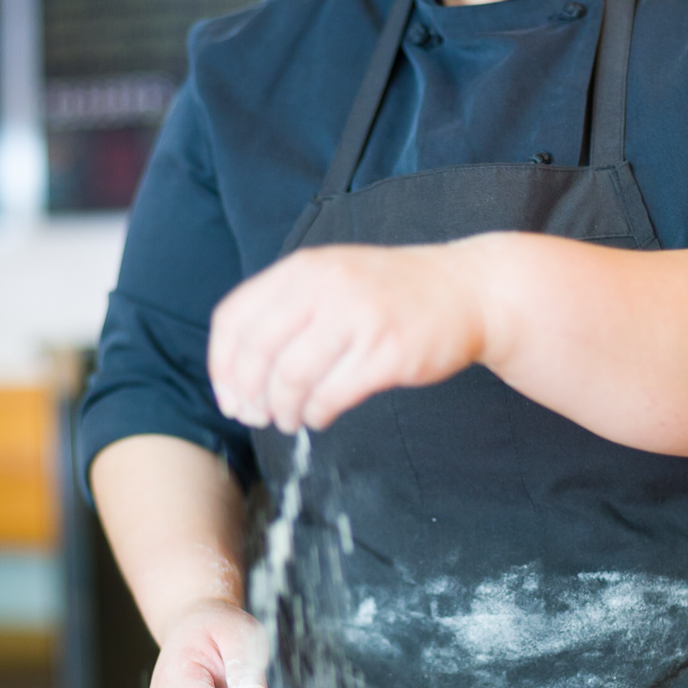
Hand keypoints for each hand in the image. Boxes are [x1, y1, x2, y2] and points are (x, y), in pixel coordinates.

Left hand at [208, 242, 483, 432]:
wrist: (466, 289)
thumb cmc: (391, 293)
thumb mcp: (332, 277)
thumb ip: (286, 308)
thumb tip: (237, 374)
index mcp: (303, 268)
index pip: (234, 318)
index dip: (222, 366)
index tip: (230, 396)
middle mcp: (328, 286)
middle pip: (258, 351)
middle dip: (249, 394)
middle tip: (256, 416)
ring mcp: (360, 316)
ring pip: (292, 377)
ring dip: (283, 409)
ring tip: (289, 420)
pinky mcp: (390, 351)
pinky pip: (332, 394)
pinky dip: (316, 413)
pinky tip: (319, 416)